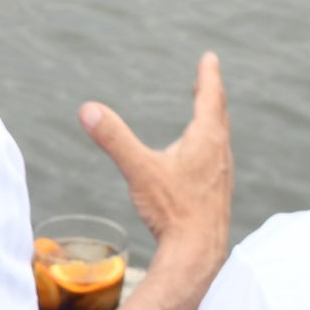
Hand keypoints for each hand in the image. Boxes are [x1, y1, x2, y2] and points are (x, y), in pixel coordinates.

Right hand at [79, 52, 231, 280]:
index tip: (210, 58)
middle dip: (210, 94)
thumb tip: (87, 110)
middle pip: (218, 114)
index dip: (208, 75)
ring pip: (219, 138)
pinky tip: (198, 162)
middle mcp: (219, 152)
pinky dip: (209, 146)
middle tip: (207, 79)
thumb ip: (114, 138)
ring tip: (204, 116)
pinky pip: (216, 159)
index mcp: (206, 139)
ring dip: (212, 121)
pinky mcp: (218, 192)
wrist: (199, 252)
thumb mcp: (139, 170)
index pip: (210, 97)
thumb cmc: (172, 210)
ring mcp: (222, 174)